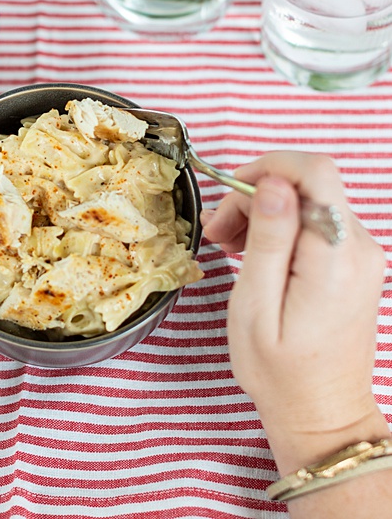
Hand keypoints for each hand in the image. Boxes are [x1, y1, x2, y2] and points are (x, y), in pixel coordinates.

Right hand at [201, 152, 387, 470]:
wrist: (321, 412)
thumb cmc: (279, 371)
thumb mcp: (256, 307)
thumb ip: (269, 241)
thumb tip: (274, 185)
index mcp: (334, 258)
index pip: (314, 172)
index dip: (267, 168)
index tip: (229, 196)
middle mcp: (359, 249)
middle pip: (308, 183)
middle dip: (256, 195)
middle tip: (218, 234)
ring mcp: (362, 255)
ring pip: (309, 200)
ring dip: (264, 212)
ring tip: (229, 247)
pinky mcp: (354, 263)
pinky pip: (315, 223)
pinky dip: (280, 228)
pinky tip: (253, 254)